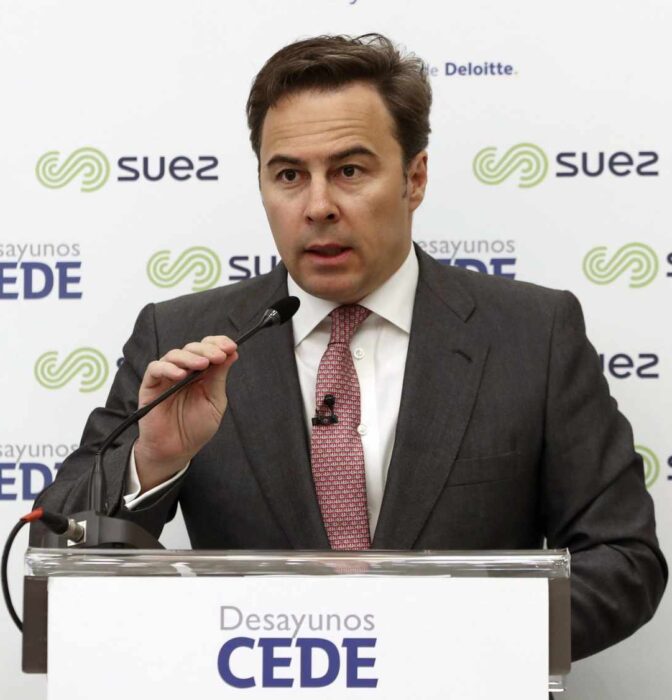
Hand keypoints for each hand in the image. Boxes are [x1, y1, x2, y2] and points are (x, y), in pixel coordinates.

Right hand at [133, 336, 237, 491]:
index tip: (231, 346)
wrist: (176, 450)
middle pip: (192, 349)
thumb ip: (219, 377)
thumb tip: (232, 353)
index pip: (208, 349)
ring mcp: (166, 376)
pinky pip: (155, 369)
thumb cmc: (195, 428)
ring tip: (202, 364)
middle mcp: (184, 371)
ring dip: (190, 356)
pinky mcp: (150, 385)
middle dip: (207, 349)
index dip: (218, 344)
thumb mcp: (214, 402)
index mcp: (201, 373)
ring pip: (174, 355)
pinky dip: (168, 368)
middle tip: (218, 356)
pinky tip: (180, 375)